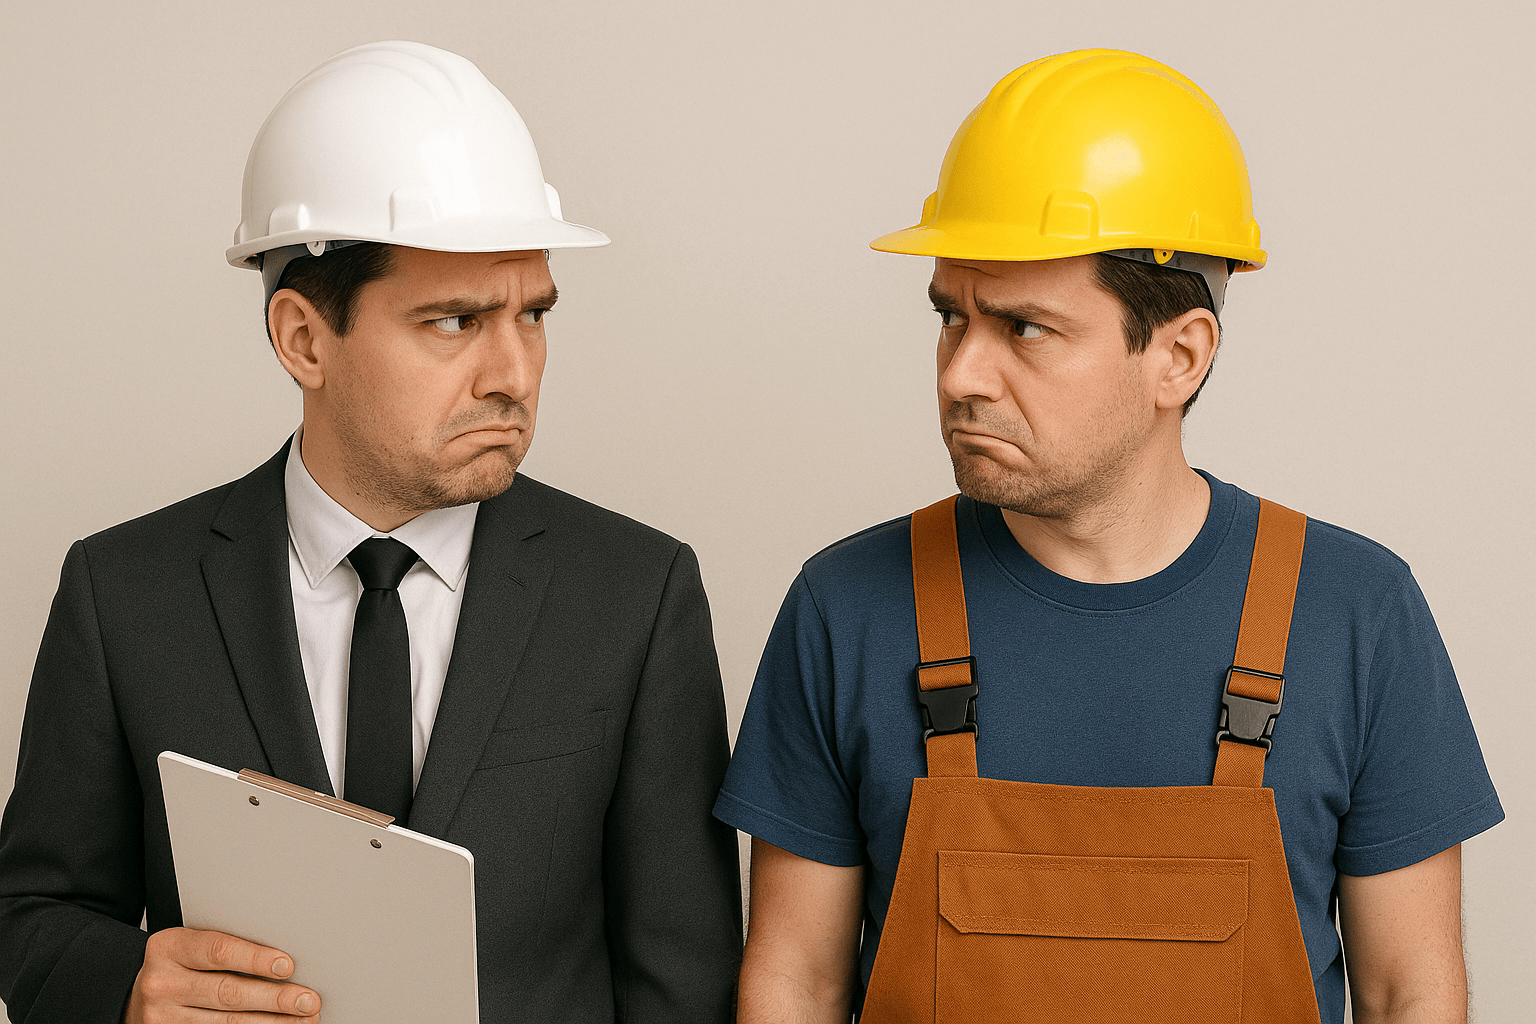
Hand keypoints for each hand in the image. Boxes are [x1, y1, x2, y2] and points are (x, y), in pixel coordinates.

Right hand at [124, 927, 321, 1022]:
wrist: (133, 996)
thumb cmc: (176, 964)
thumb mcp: (190, 946)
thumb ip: (225, 949)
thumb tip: (284, 961)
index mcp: (169, 948)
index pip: (218, 951)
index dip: (256, 959)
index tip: (288, 965)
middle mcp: (162, 983)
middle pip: (227, 992)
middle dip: (274, 998)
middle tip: (308, 1000)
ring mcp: (163, 1017)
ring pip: (226, 1023)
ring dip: (271, 1022)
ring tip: (302, 1019)